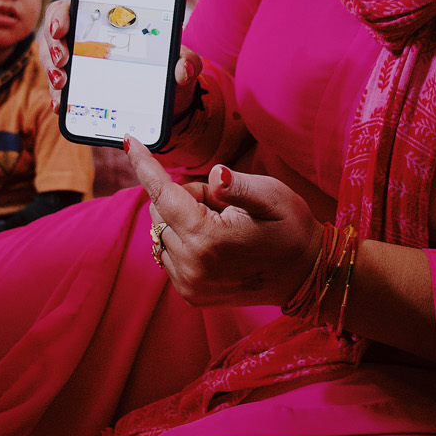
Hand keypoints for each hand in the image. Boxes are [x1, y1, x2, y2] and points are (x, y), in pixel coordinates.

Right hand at [40, 0, 202, 119]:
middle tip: (62, 62)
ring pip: (52, 59)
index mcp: (109, 20)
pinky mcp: (77, 84)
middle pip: (55, 32)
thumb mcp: (181, 66)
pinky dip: (57, 95)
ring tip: (62, 86)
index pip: (73, 6)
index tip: (61, 29)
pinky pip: (58, 86)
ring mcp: (79, 60)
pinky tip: (60, 105)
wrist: (164, 103)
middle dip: (52, 46)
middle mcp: (88, 36)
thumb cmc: (169, 74)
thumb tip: (184, 68)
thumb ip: (187, 63)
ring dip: (51, 71)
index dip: (60, 15)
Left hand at [127, 141, 320, 306]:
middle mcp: (191, 265)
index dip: (144, 164)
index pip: (162, 194)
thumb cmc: (291, 230)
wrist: (305, 276)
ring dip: (183, 220)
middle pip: (161, 210)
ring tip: (223, 226)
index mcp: (207, 239)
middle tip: (223, 202)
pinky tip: (216, 244)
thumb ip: (238, 185)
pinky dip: (184, 240)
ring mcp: (189, 283)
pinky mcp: (190, 293)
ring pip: (162, 232)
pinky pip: (169, 253)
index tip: (130, 141)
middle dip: (184, 196)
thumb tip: (214, 175)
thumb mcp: (273, 197)